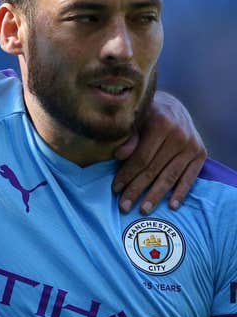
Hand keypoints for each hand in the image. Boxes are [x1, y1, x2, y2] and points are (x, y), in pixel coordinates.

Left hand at [112, 91, 206, 213]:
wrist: (170, 107)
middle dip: (137, 189)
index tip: (115, 189)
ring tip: (143, 209)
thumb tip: (120, 155)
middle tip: (124, 206)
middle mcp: (179, 135)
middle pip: (154, 169)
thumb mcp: (133, 119)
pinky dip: (181, 192)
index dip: (127, 175)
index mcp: (161, 124)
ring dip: (156, 195)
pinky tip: (171, 206)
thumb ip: (128, 136)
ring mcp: (192, 145)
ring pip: (170, 176)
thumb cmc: (144, 115)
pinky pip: (190, 177)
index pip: (141, 158)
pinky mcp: (201, 153)